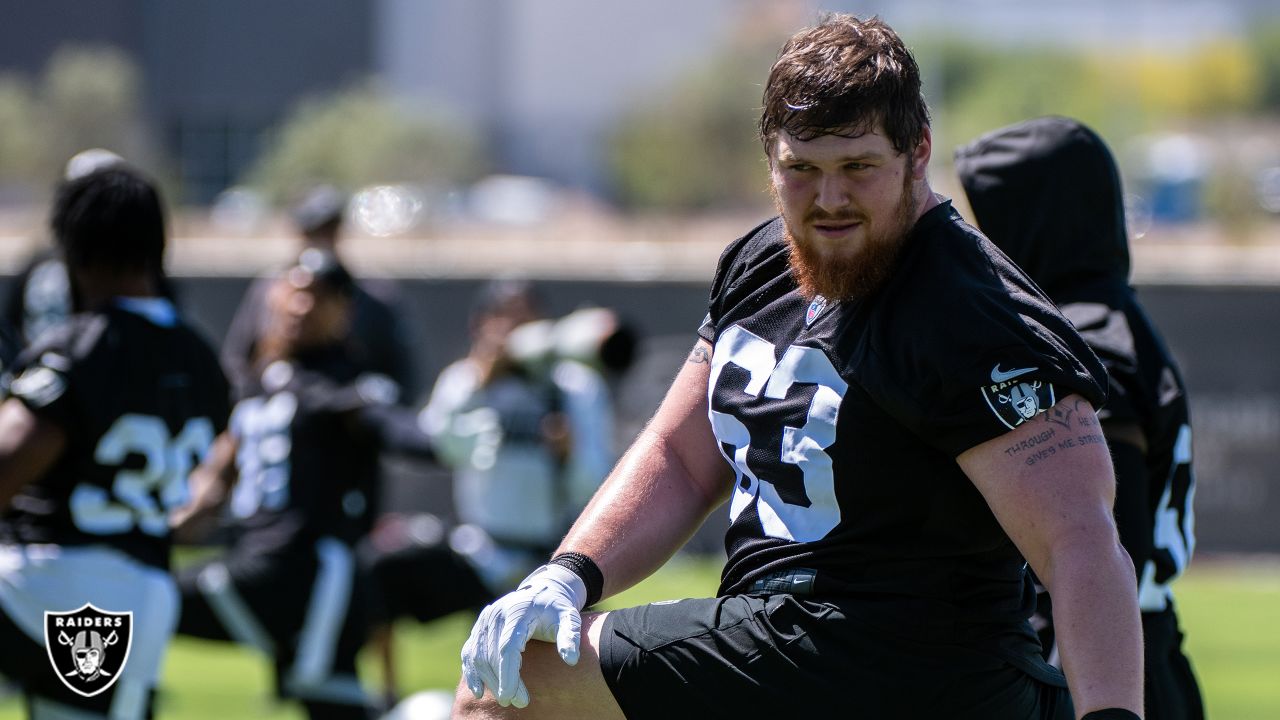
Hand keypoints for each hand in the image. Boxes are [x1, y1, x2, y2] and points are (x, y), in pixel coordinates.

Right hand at [460, 564, 586, 707]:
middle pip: (492, 655)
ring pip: (478, 656)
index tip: (513, 697)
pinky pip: (470, 652)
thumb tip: (571, 660)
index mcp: (518, 611)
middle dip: (502, 682)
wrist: (542, 590)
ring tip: (507, 699)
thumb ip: (570, 636)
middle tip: (519, 702)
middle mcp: (496, 614)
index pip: (508, 647)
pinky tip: (478, 690)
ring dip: (489, 681)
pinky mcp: (479, 627)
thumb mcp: (569, 618)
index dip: (508, 674)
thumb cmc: (556, 608)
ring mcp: (485, 620)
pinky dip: (472, 672)